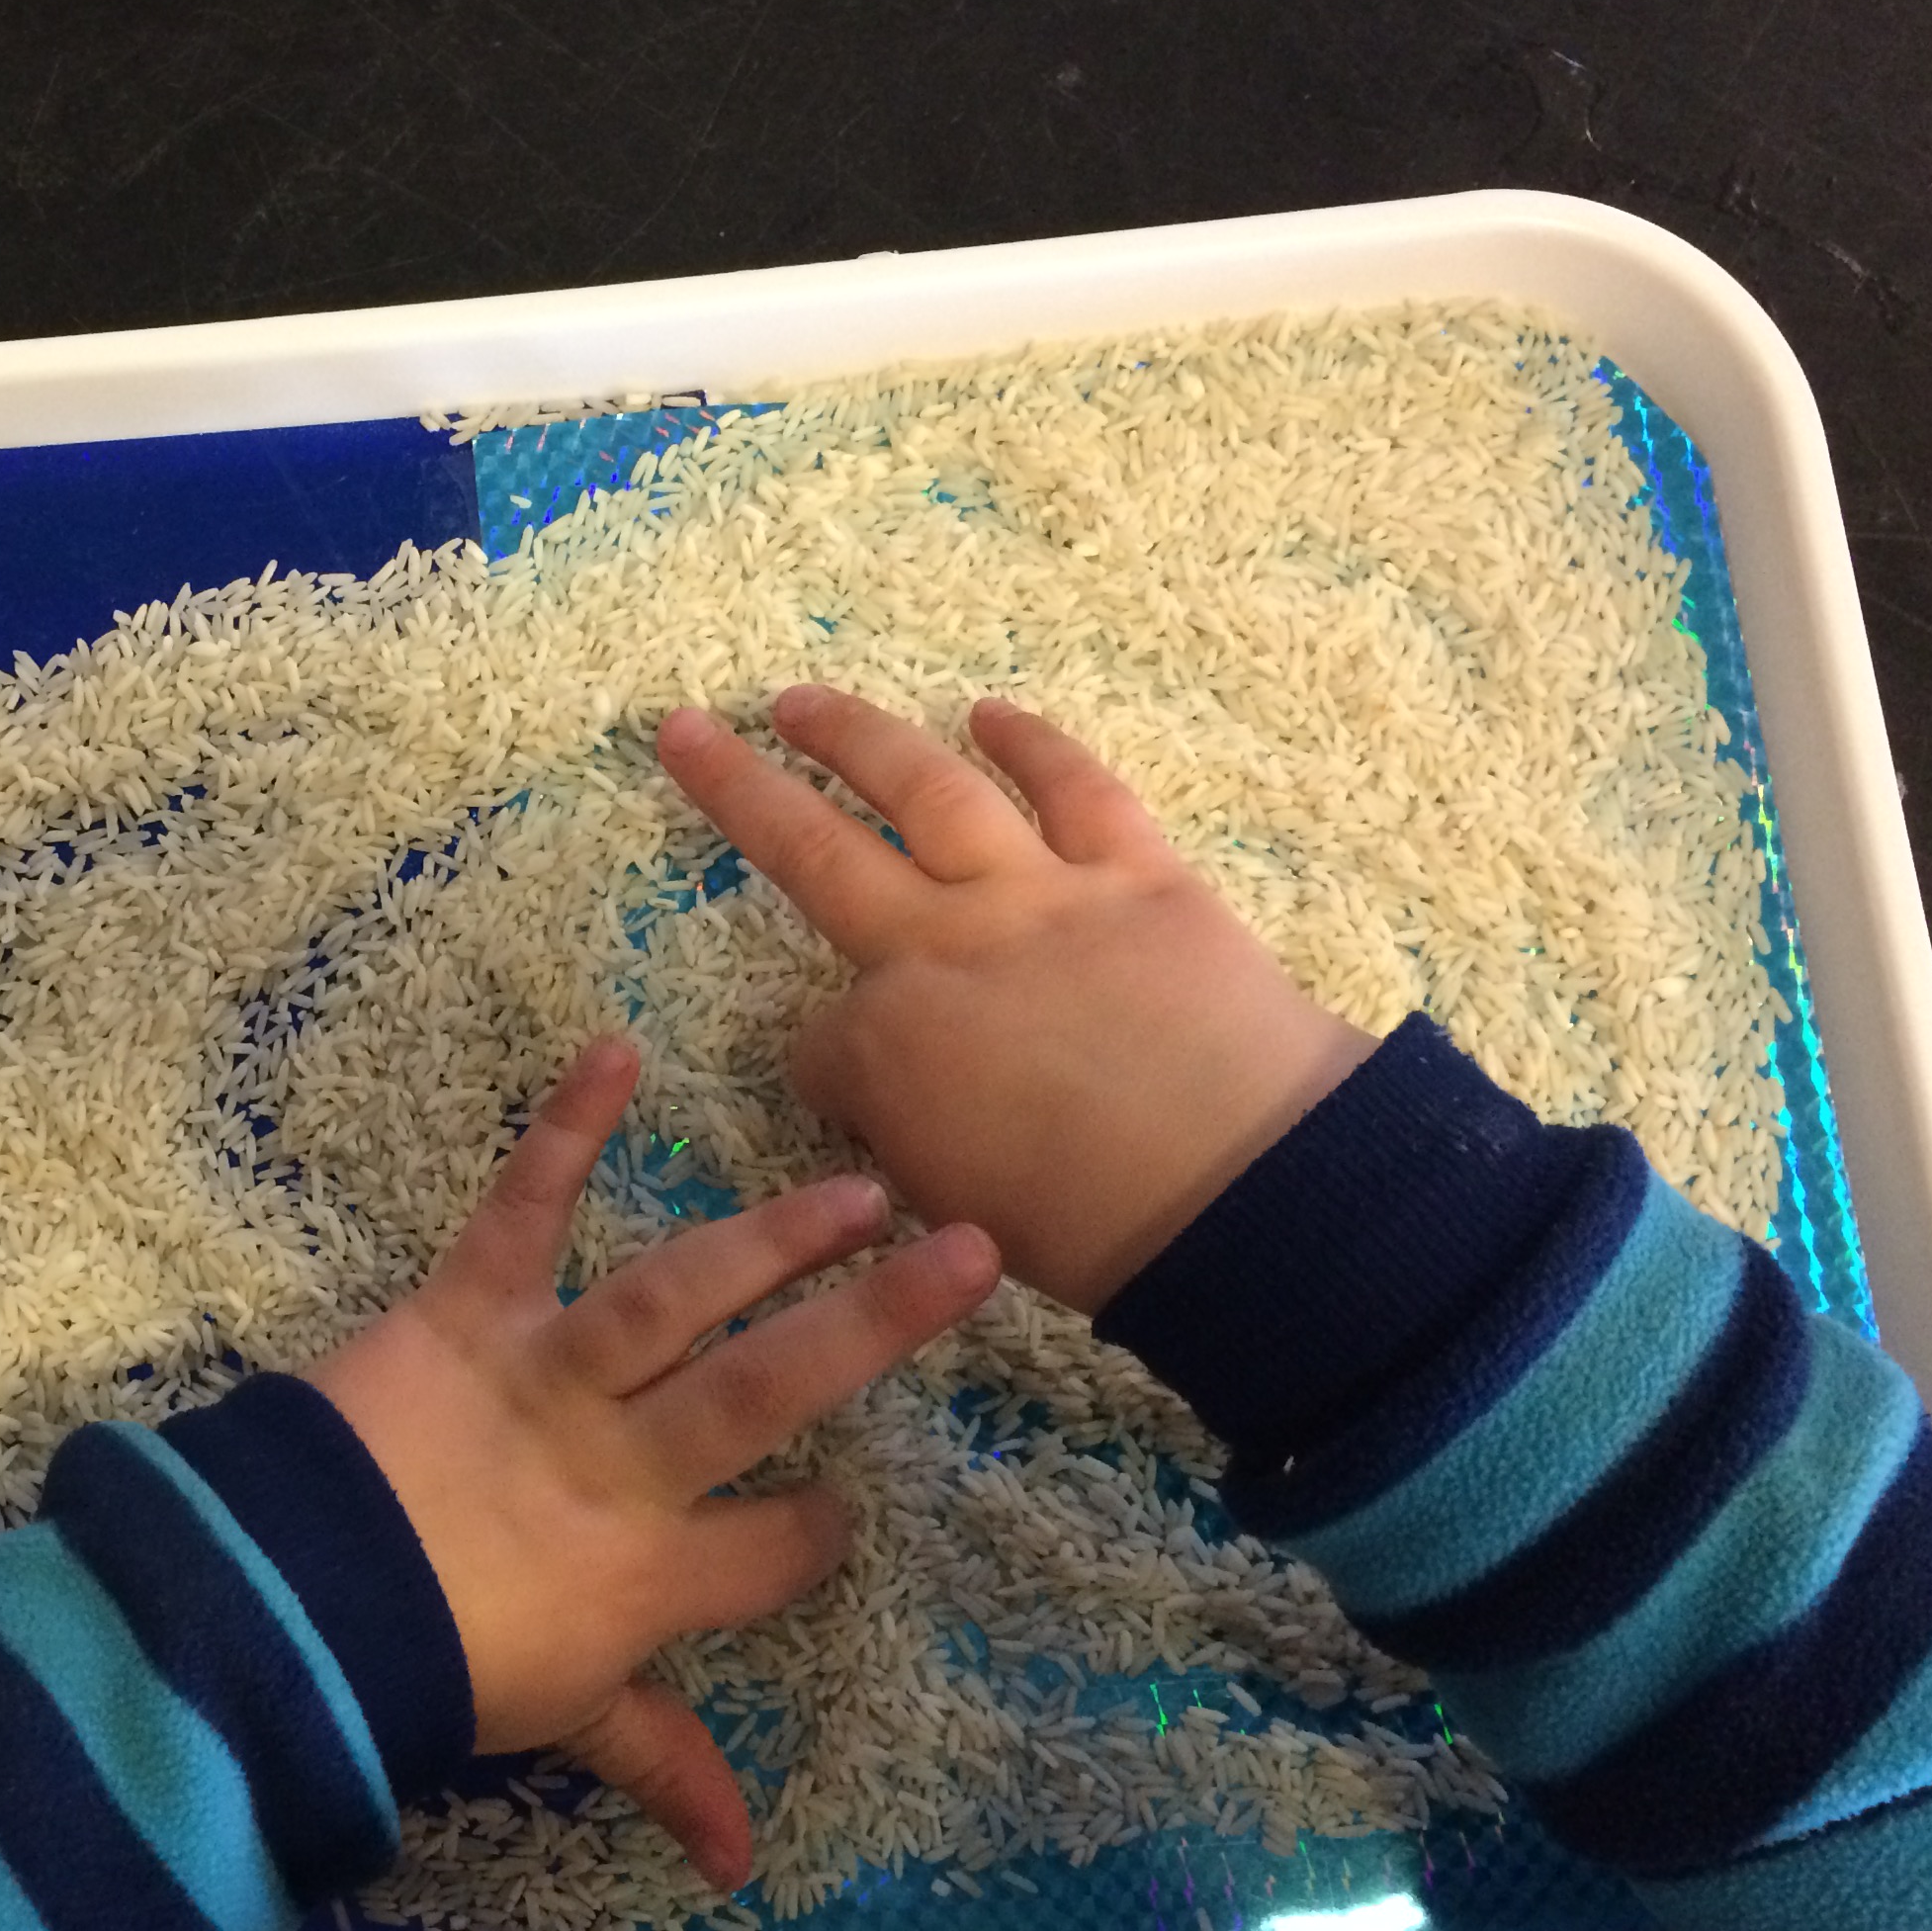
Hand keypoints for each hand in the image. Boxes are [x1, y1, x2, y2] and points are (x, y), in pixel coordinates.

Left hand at [304, 1036, 996, 1890]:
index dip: (815, 1538)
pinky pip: (520, 1211)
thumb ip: (660, 1768)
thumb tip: (742, 1868)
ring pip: (679, 1295)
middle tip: (972, 1255)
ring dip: (772, 1235)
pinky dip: (564, 1129)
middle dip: (876, 1327)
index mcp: (650, 1573)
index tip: (844, 1517)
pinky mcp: (463, 1312)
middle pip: (768, 1390)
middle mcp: (622, 1463)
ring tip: (861, 1186)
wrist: (283, 1615)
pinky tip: (616, 1048)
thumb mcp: (558, 1729)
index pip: (774, 1554)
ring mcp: (546, 1375)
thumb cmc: (423, 1673)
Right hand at [657, 687, 1375, 1313]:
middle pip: (813, 850)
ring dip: (858, 735)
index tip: (863, 1101)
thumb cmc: (1095, 1230)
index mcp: (886, 1046)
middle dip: (738, 786)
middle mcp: (942, 946)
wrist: (1246, 1190)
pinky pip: (1077, 789)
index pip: (821, 1044)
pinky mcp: (1139, 873)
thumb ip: (905, 1133)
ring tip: (803, 699)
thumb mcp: (953, 1204)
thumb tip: (896, 1099)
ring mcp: (1041, 895)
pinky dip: (1031, 743)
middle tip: (685, 726)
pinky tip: (988, 712)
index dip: (833, 1072)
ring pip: (930, 789)